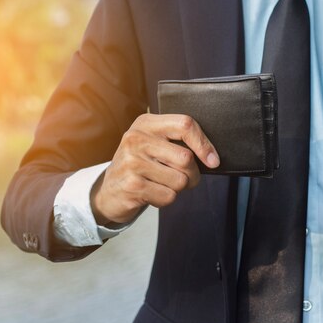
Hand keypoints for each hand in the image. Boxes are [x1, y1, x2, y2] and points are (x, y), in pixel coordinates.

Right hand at [91, 113, 219, 224]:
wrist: (109, 191)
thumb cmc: (140, 166)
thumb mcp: (153, 144)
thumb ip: (178, 142)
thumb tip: (212, 157)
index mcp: (146, 123)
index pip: (185, 125)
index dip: (204, 144)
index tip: (213, 160)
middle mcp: (137, 138)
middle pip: (186, 158)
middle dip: (193, 174)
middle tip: (185, 178)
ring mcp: (132, 161)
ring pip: (180, 180)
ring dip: (178, 188)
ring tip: (161, 184)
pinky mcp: (132, 185)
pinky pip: (168, 196)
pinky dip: (166, 199)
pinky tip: (152, 193)